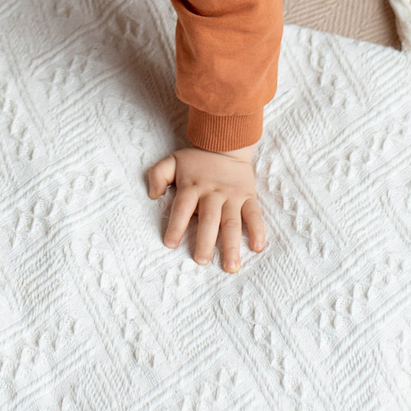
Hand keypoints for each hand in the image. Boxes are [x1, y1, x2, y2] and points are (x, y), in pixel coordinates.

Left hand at [147, 145, 268, 271]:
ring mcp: (232, 196)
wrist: (226, 143)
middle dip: (205, 241)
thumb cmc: (197, 159)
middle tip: (202, 261)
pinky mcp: (248, 196)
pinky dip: (258, 230)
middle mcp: (213, 193)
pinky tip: (257, 247)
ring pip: (232, 222)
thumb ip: (158, 174)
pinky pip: (254, 214)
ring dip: (232, 245)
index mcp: (192, 186)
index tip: (171, 244)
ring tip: (231, 267)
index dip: (176, 226)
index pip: (182, 208)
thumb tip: (153, 194)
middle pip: (209, 220)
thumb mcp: (173, 160)